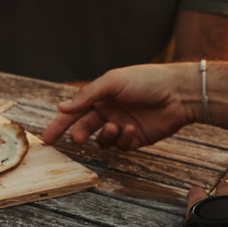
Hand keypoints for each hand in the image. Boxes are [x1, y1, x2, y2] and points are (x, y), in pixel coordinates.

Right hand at [42, 63, 198, 149]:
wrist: (180, 93)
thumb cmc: (146, 80)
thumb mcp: (112, 82)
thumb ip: (86, 96)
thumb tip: (62, 107)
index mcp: (99, 96)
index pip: (73, 112)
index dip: (59, 124)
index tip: (47, 138)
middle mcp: (108, 111)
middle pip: (84, 128)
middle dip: (79, 134)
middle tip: (78, 138)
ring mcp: (121, 125)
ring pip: (102, 140)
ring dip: (105, 136)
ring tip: (115, 127)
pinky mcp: (135, 139)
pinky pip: (121, 145)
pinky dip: (123, 139)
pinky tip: (133, 129)